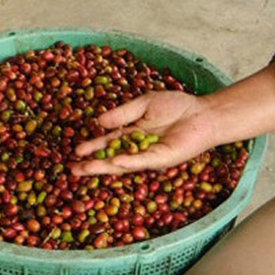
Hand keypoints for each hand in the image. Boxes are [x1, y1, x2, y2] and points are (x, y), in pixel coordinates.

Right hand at [70, 89, 215, 175]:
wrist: (202, 113)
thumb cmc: (177, 106)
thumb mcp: (144, 104)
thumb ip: (123, 113)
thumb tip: (99, 122)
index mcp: (133, 133)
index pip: (108, 142)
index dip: (92, 147)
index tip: (75, 152)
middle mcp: (138, 148)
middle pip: (111, 157)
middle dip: (92, 164)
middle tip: (71, 169)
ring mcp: (149, 155)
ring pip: (122, 163)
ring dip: (103, 167)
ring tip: (83, 170)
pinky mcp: (162, 158)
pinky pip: (142, 161)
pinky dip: (128, 162)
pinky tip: (114, 162)